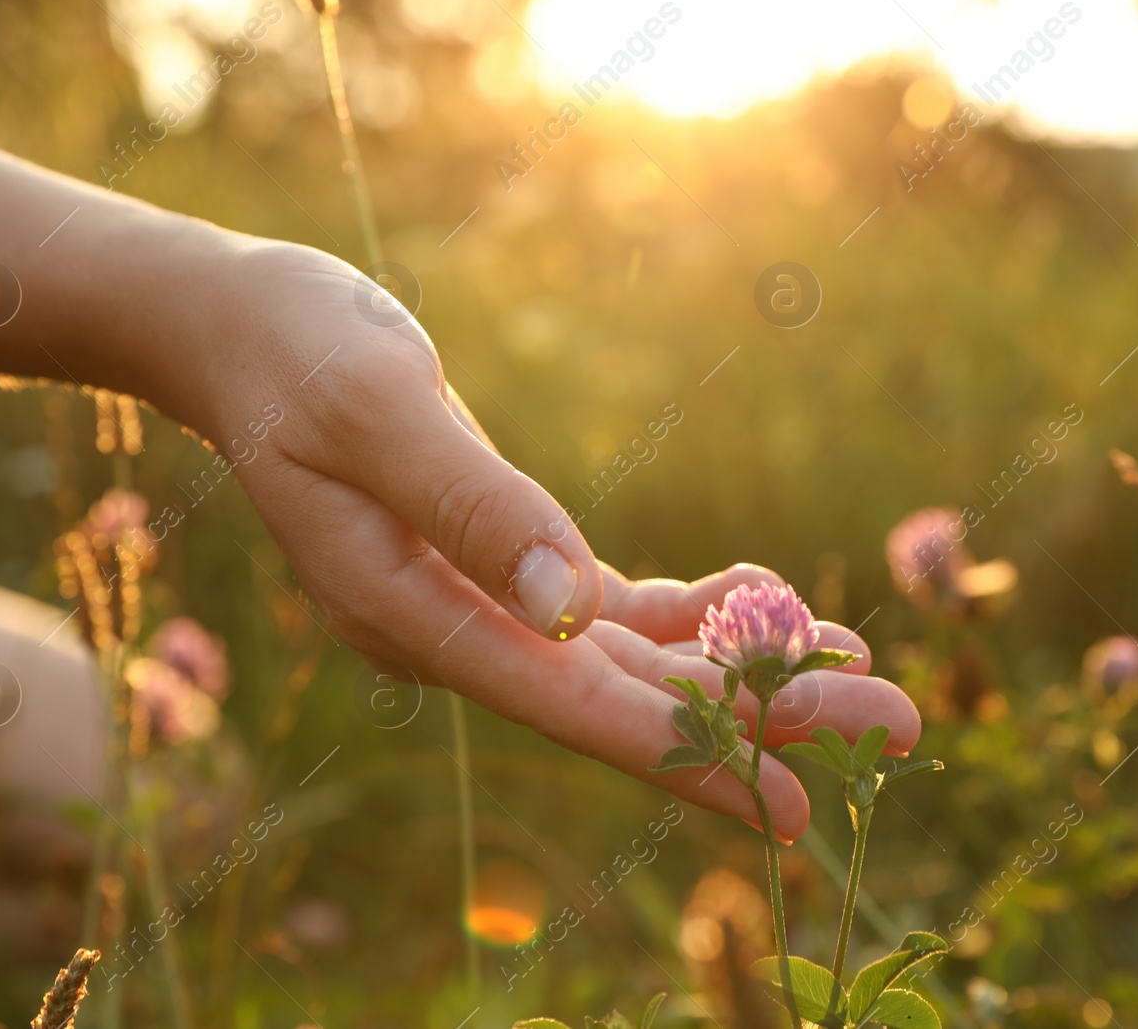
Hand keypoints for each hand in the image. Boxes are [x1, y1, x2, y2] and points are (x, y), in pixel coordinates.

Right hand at [184, 244, 920, 837]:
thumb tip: (569, 607)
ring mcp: (479, 606)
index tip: (795, 807)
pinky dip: (685, 612)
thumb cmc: (295, 353)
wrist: (239, 330)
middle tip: (898, 722)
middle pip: (626, 699)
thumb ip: (469, 505)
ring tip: (858, 665)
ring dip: (741, 668)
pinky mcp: (499, 562)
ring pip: (629, 664)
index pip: (575, 709)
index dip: (690, 756)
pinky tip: (758, 596)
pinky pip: (607, 614)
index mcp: (418, 614)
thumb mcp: (372, 408)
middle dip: (759, 713)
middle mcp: (456, 633)